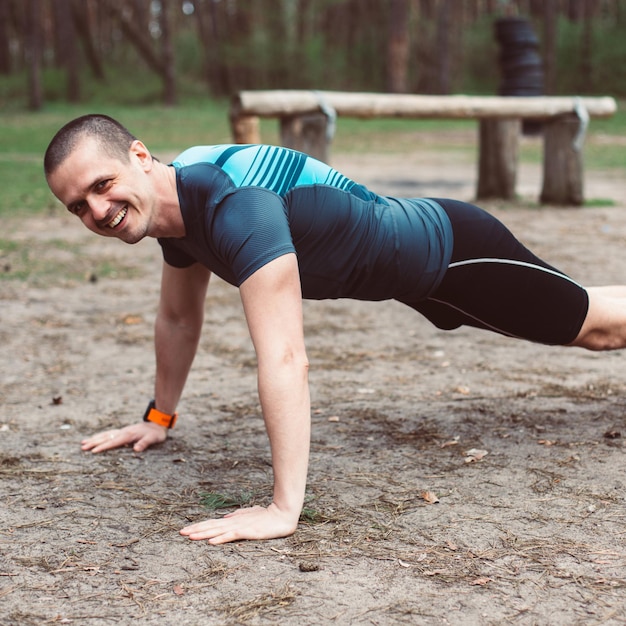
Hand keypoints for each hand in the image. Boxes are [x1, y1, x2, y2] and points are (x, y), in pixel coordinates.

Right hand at [81, 421, 166, 452]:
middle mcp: (123, 432)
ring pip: (106, 434)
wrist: (158, 423)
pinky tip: (96, 438)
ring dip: (94, 438)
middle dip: (94, 442)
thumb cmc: (156, 433)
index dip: (104, 447)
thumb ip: (144, 443)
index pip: (114, 442)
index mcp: (129, 435)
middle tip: (82, 447)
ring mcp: (122, 431)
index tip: (93, 451)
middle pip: (106, 437)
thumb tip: (136, 449)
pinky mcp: (123, 431)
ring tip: (83, 443)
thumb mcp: (153, 438)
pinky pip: (109, 433)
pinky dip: (101, 435)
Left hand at [180, 503, 298, 543]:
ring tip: (190, 537)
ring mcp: (240, 526)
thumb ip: (238, 515)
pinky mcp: (247, 532)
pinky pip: (231, 536)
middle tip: (181, 533)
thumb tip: (226, 516)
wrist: (282, 514)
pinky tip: (211, 542)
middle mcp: (234, 522)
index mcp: (234, 519)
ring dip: (204, 534)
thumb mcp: (251, 514)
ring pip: (218, 531)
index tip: (186, 529)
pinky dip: (220, 539)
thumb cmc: (267, 514)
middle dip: (196, 530)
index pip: (213, 523)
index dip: (200, 526)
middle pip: (211, 526)